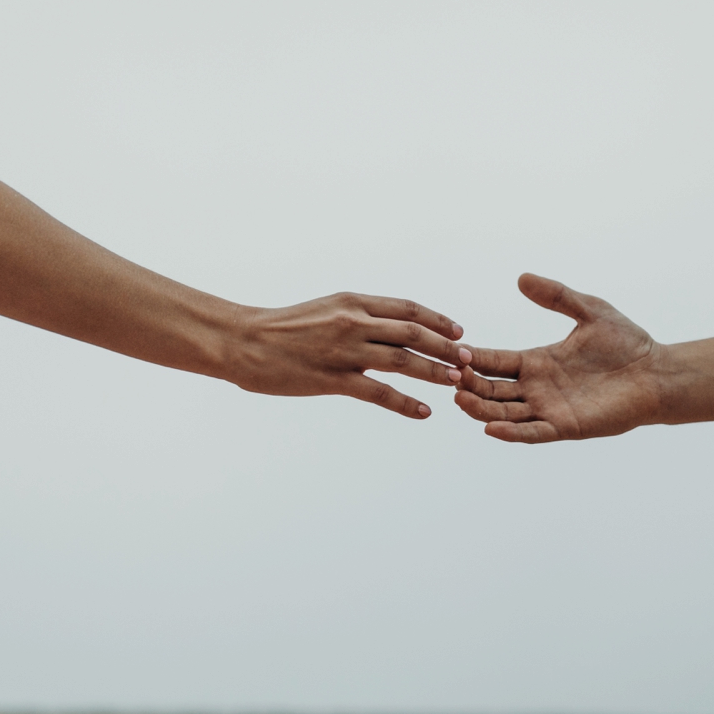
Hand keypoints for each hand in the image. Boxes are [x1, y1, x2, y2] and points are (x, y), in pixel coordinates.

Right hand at [229, 292, 465, 419]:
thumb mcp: (326, 308)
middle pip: (413, 332)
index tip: (459, 332)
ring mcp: (344, 351)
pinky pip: (378, 392)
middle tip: (469, 360)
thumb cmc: (282, 327)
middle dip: (445, 347)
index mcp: (353, 301)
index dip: (438, 320)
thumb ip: (357, 315)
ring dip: (434, 372)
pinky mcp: (332, 379)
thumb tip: (388, 325)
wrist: (244, 341)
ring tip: (457, 383)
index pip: (407, 308)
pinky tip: (424, 412)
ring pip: (403, 360)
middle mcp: (354, 322)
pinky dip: (406, 402)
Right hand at [453, 273, 661, 442]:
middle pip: (491, 390)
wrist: (657, 373)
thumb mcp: (588, 310)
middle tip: (448, 377)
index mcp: (537, 362)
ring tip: (460, 398)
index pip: (494, 362)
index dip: (473, 358)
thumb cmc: (626, 342)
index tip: (451, 352)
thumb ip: (556, 296)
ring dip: (480, 408)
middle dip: (468, 385)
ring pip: (504, 413)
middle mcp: (537, 388)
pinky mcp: (566, 427)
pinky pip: (532, 433)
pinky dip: (510, 433)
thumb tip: (522, 277)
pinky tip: (490, 427)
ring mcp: (549, 409)